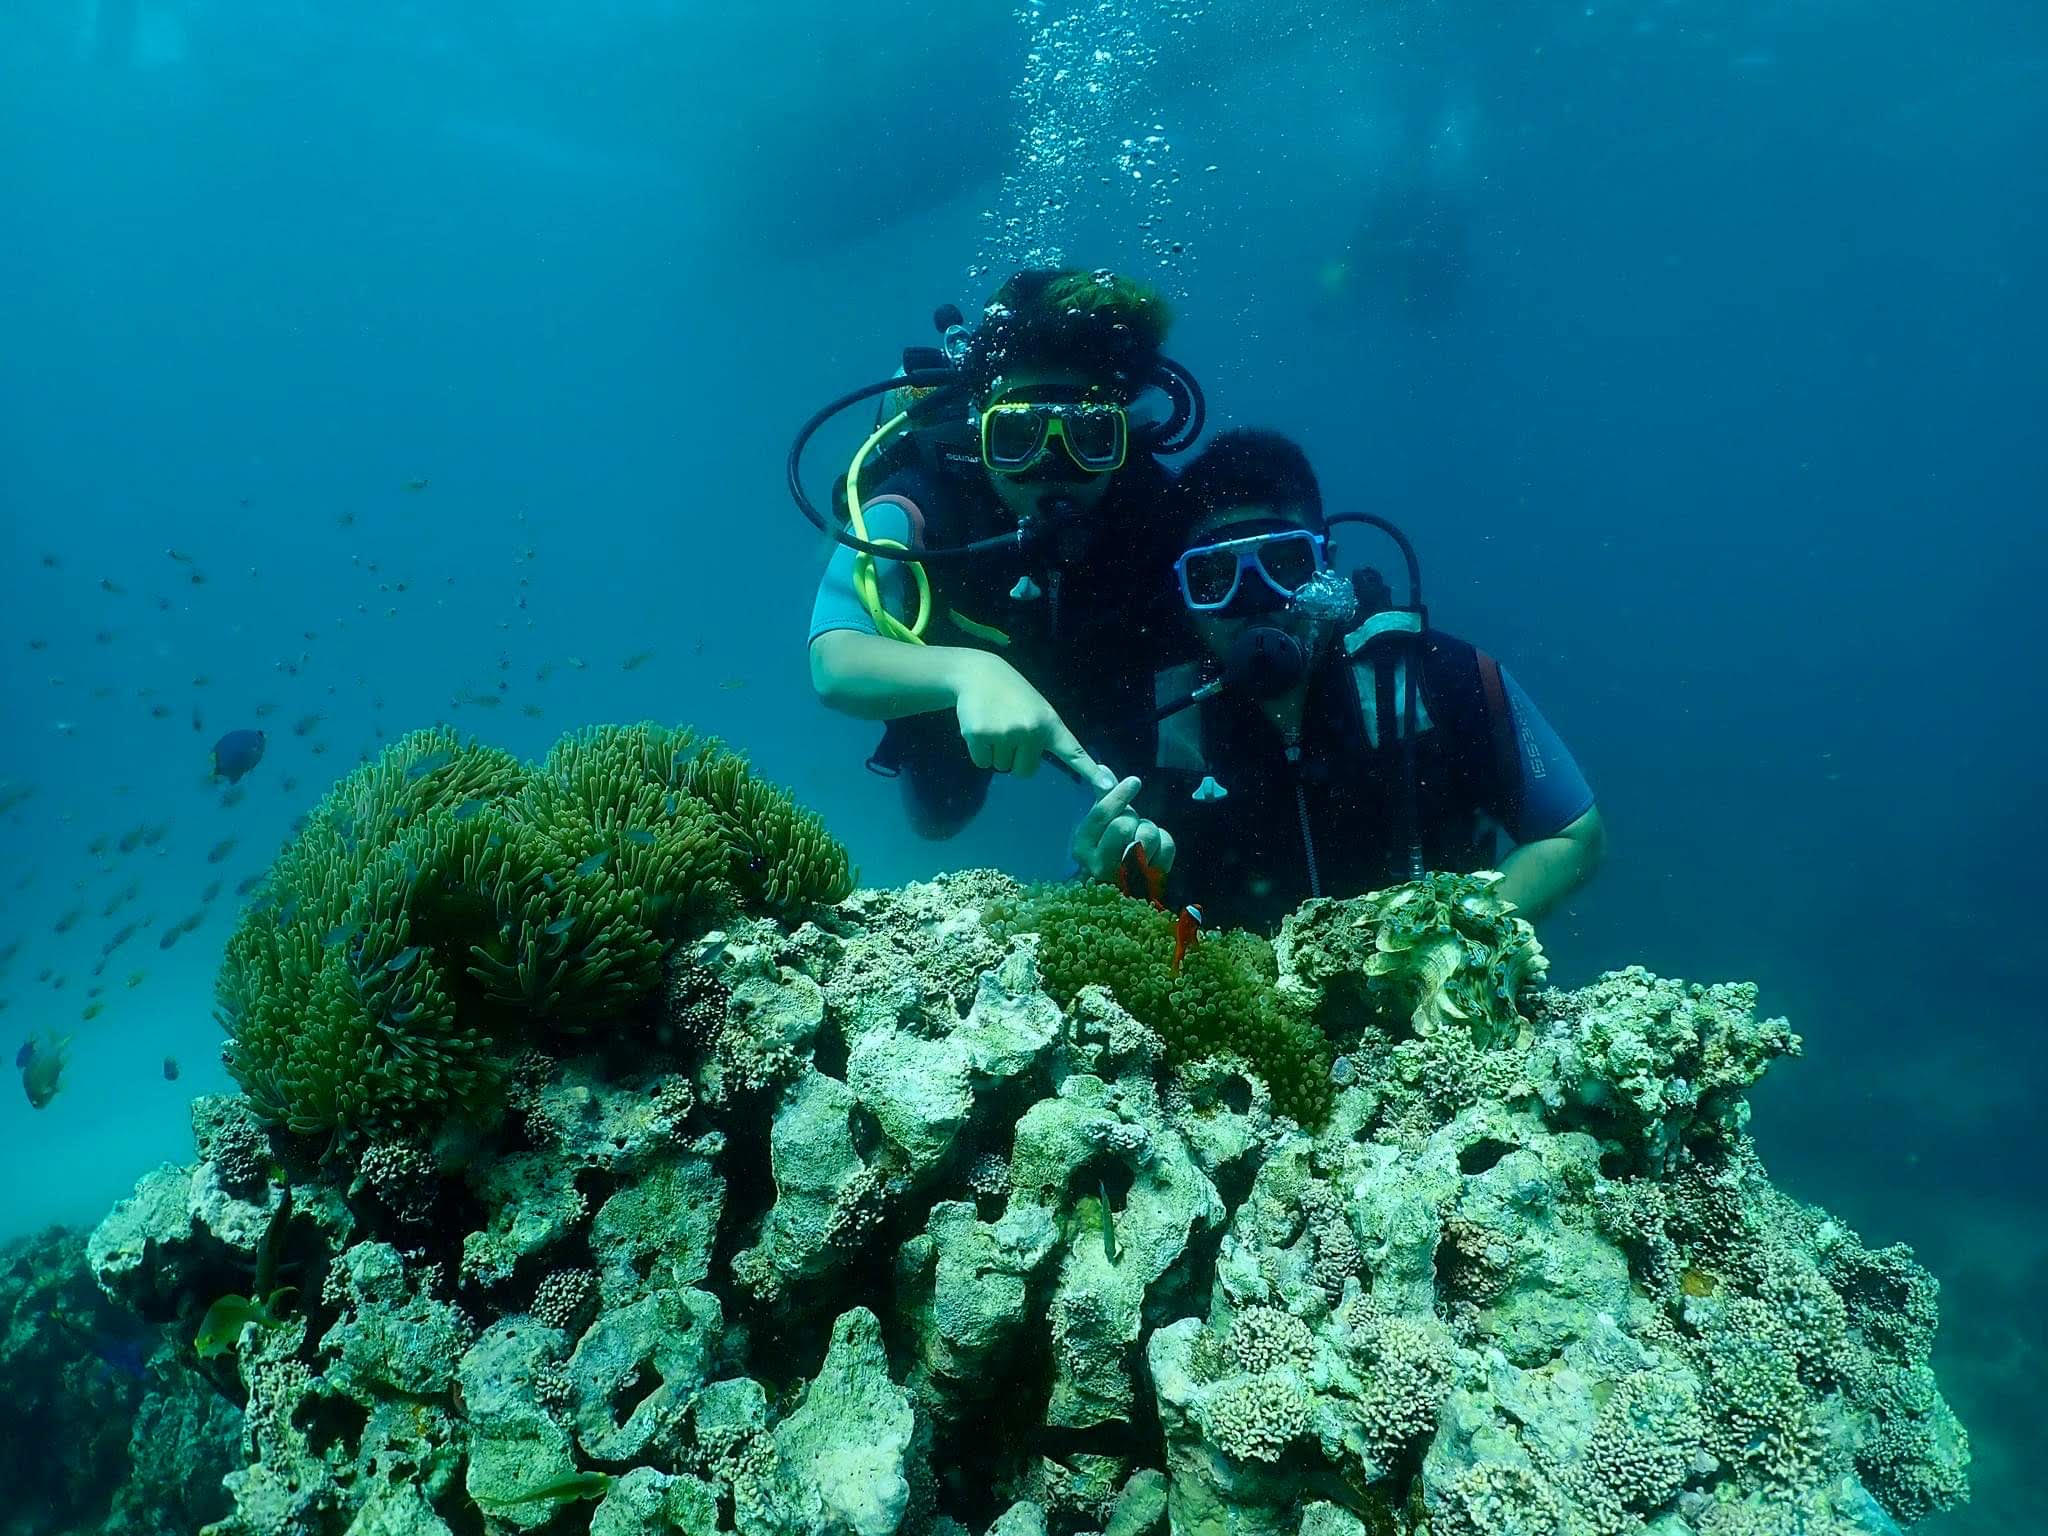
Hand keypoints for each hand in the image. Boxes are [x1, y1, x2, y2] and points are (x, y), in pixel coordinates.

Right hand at [948, 651, 1098, 779]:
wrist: (980, 674)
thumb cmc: (1013, 696)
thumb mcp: (1038, 711)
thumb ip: (1045, 736)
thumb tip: (1038, 768)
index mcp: (1050, 724)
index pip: (1073, 752)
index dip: (1090, 772)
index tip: (1107, 787)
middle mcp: (1031, 729)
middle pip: (1024, 772)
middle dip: (1015, 758)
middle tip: (1008, 730)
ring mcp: (1006, 732)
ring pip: (1001, 767)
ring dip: (996, 752)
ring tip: (995, 724)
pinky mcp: (980, 734)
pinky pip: (982, 762)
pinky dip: (979, 751)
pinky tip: (980, 727)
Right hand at [1071, 774, 1176, 882]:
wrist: (1115, 893)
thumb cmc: (1105, 852)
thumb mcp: (1096, 827)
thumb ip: (1102, 798)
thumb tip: (1102, 768)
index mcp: (1083, 847)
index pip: (1102, 815)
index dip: (1119, 794)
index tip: (1134, 781)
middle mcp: (1100, 865)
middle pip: (1124, 824)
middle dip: (1132, 817)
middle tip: (1131, 823)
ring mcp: (1126, 877)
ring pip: (1147, 835)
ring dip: (1148, 828)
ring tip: (1141, 836)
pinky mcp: (1151, 881)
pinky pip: (1166, 846)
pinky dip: (1164, 839)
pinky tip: (1155, 846)